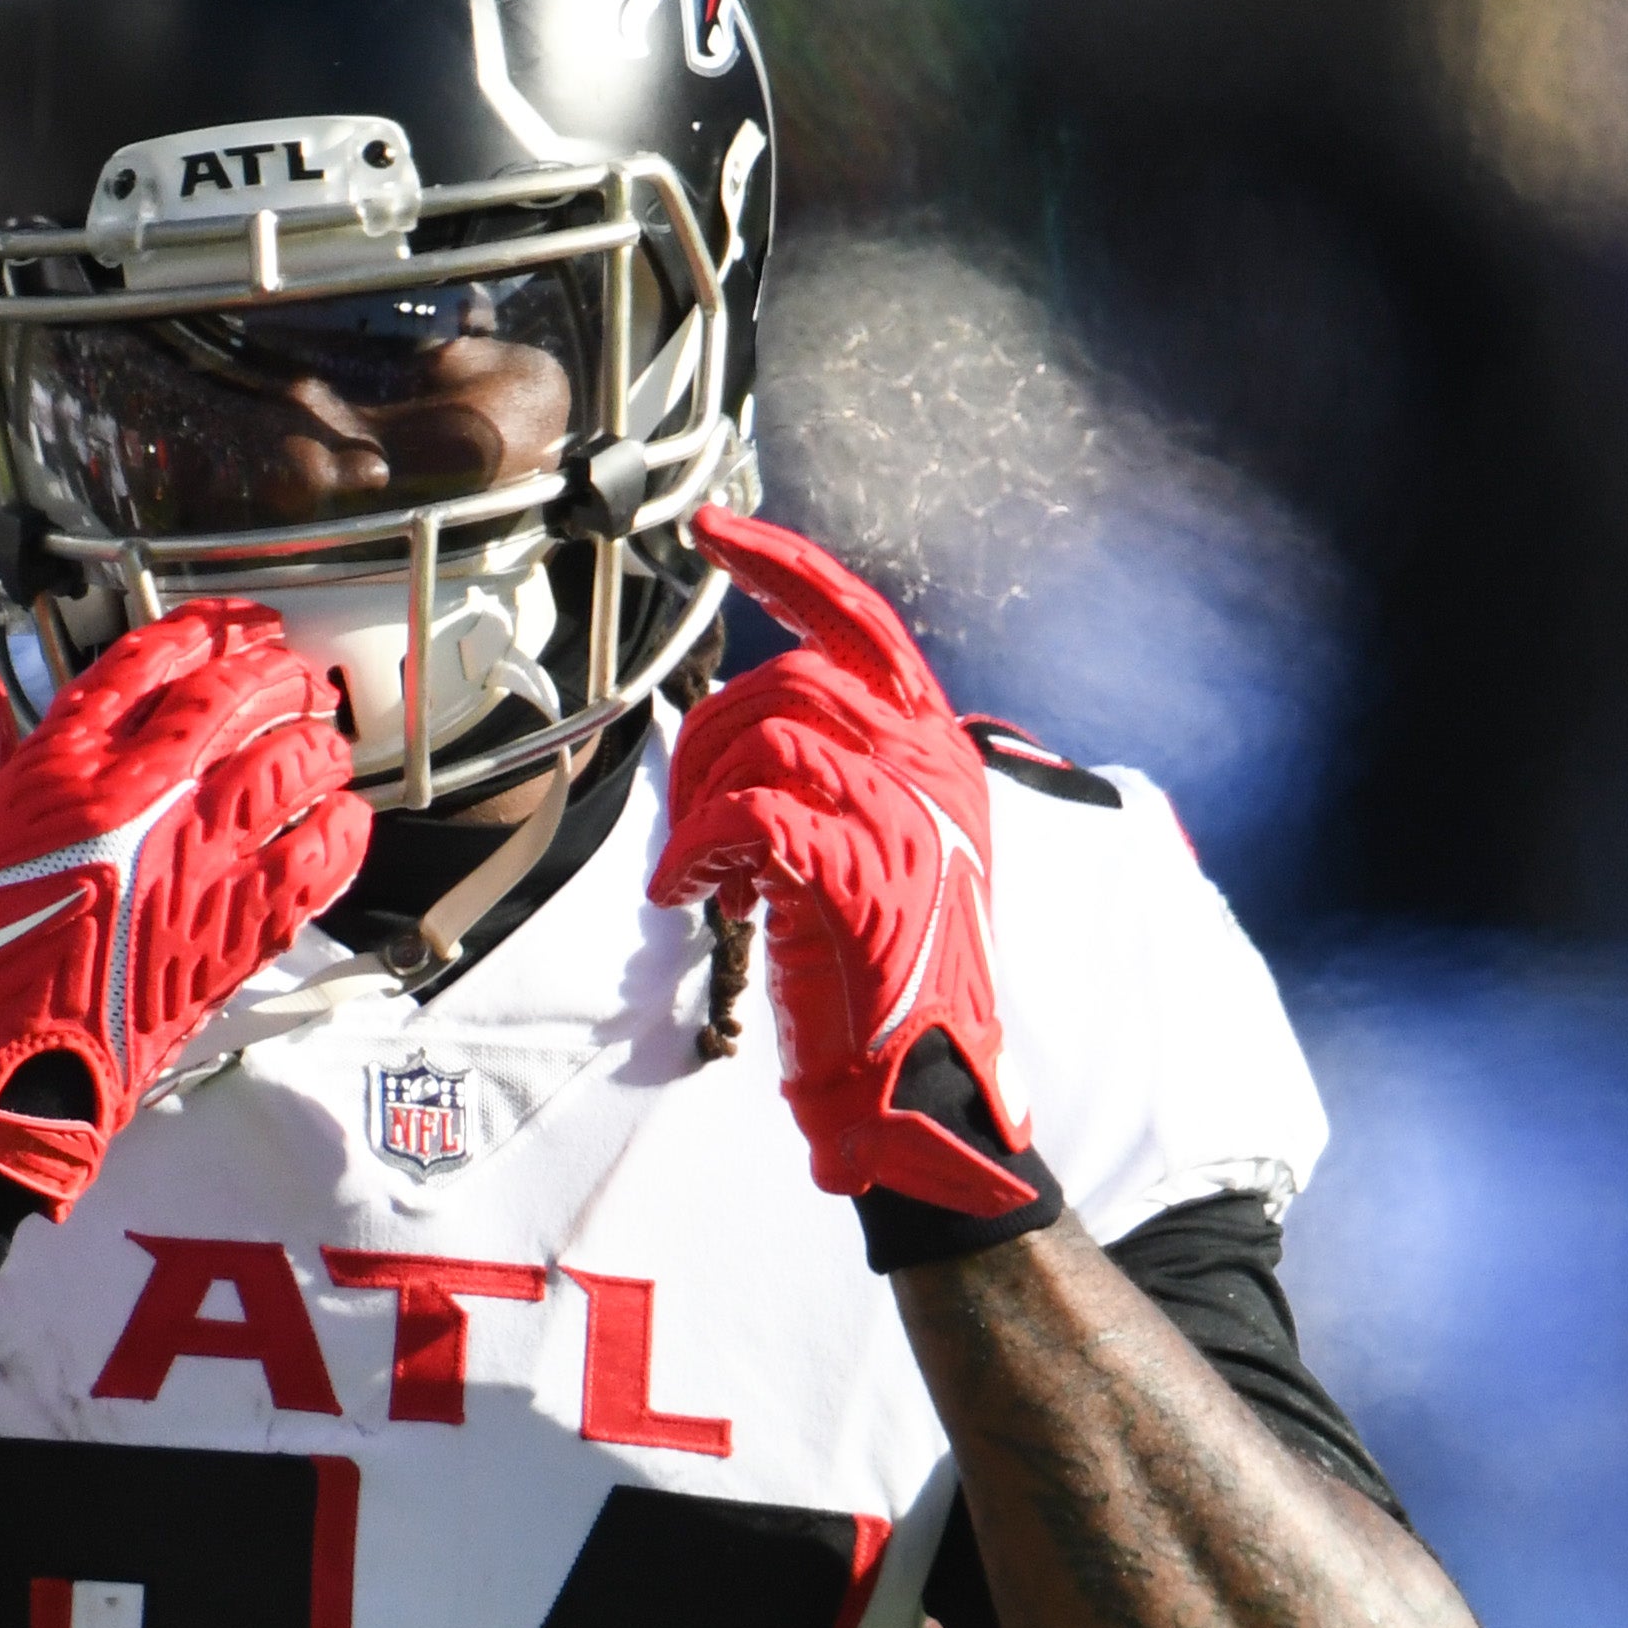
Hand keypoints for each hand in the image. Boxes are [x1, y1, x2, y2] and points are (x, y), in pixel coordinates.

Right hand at [0, 607, 369, 1214]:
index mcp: (63, 763)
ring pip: (290, 763)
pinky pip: (318, 857)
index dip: (205, 632)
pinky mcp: (235, 927)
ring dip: (319, 743)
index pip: (152, 660)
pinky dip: (342, 829)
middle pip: (237, 696)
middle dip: (280, 673)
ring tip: (324, 743)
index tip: (235, 627)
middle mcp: (137, 797)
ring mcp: (194, 860)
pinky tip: (340, 820)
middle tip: (297, 677)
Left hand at [650, 511, 1044, 1220]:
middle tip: (692, 828)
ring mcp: (904, 817)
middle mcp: (930, 770)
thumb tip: (751, 736)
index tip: (712, 531)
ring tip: (704, 876)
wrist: (920, 1095)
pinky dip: (696, 850)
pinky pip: (748, 812)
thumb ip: (839, 781)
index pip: (861, 623)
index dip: (785, 567)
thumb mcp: (878, 855)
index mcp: (935, 754)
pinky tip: (692, 896)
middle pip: (789, 680)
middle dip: (706, 740)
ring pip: (764, 736)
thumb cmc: (882, 984)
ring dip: (698, 805)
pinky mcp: (862, 873)